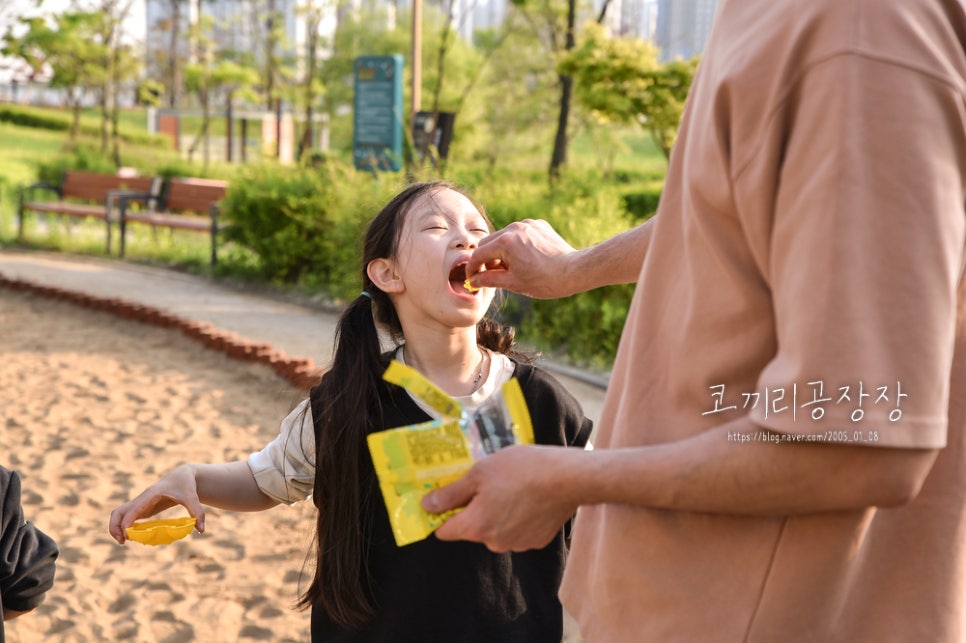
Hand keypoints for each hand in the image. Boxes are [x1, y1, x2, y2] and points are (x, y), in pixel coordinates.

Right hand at [108, 465, 204, 543]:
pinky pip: (127, 517)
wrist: (182, 475)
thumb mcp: (192, 498)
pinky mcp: (142, 508)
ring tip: (124, 541)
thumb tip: (202, 530)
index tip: (127, 534)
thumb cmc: (186, 485)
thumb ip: (197, 513)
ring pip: (119, 514)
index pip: (134, 508)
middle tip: (123, 541)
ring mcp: (140, 503)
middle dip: (115, 526)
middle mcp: (142, 499)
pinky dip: (124, 527)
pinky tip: (132, 537)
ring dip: (116, 527)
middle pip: (119, 511)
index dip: (127, 521)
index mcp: (151, 494)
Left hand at [422, 445, 579, 551]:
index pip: (444, 532)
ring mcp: (516, 544)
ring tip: (510, 487)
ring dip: (496, 513)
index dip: (441, 515)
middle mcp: (493, 543)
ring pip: (494, 530)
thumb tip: (427, 505)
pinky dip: (517, 518)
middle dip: (473, 509)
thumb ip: (451, 493)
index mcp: (476, 527)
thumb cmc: (522, 470)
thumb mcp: (480, 472)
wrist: (568, 478)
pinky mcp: (535, 541)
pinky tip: (527, 497)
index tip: (445, 499)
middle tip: (485, 484)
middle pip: (471, 529)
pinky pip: (516, 531)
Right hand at [466, 219, 578, 298]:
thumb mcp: (513, 283)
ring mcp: (527, 224)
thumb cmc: (544, 281)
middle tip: (488, 275)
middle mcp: (514, 228)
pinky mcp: (538, 225)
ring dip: (501, 251)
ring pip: (504, 236)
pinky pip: (520, 233)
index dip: (472, 268)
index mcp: (505, 242)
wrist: (574, 271)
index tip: (471, 278)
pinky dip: (516, 244)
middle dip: (485, 259)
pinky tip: (524, 258)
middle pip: (488, 242)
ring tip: (509, 268)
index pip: (479, 254)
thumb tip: (473, 281)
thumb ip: (489, 280)